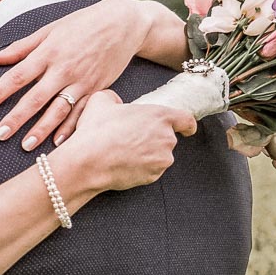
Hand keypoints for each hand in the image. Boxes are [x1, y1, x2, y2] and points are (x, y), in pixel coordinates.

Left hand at [0, 0, 159, 150]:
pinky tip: (58, 143)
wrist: (123, 23)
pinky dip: (70, 128)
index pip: (17, 75)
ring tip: (25, 146)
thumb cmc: (82, 24)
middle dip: (16, 118)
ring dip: (41, 129)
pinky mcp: (97, 89)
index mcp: (48, 52)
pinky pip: (81, 112)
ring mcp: (82, 81)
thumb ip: (20, 47)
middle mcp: (64, 69)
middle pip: (35, 98)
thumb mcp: (49, 30)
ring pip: (58, 110)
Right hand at [68, 89, 197, 192]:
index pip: (186, 120)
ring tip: (124, 151)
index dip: (187, 125)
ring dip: (148, 154)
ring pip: (159, 155)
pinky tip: (123, 162)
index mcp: (160, 116)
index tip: (186, 129)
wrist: (89, 161)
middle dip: (153, 138)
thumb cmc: (96, 131)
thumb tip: (115, 103)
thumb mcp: (101, 100)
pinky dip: (141, 167)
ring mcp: (161, 159)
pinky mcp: (153, 176)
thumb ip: (114, 98)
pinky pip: (151, 170)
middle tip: (131, 137)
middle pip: (168, 138)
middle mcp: (166, 138)